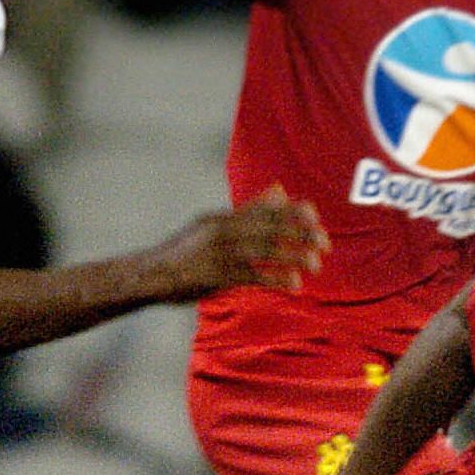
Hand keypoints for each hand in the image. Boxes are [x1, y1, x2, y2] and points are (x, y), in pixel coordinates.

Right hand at [148, 187, 326, 299]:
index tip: (315, 216)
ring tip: (315, 264)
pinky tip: (293, 284)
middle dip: (300, 233)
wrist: (149, 273)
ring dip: (293, 256)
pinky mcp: (215, 275)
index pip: (265, 210)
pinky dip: (274, 279)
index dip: (292, 212)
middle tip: (325, 243)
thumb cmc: (184, 250)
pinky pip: (251, 275)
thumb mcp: (213, 224)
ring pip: (264, 250)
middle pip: (270, 227)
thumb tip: (279, 190)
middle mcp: (224, 231)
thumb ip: (247, 210)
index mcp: (224, 218)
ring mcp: (219, 252)